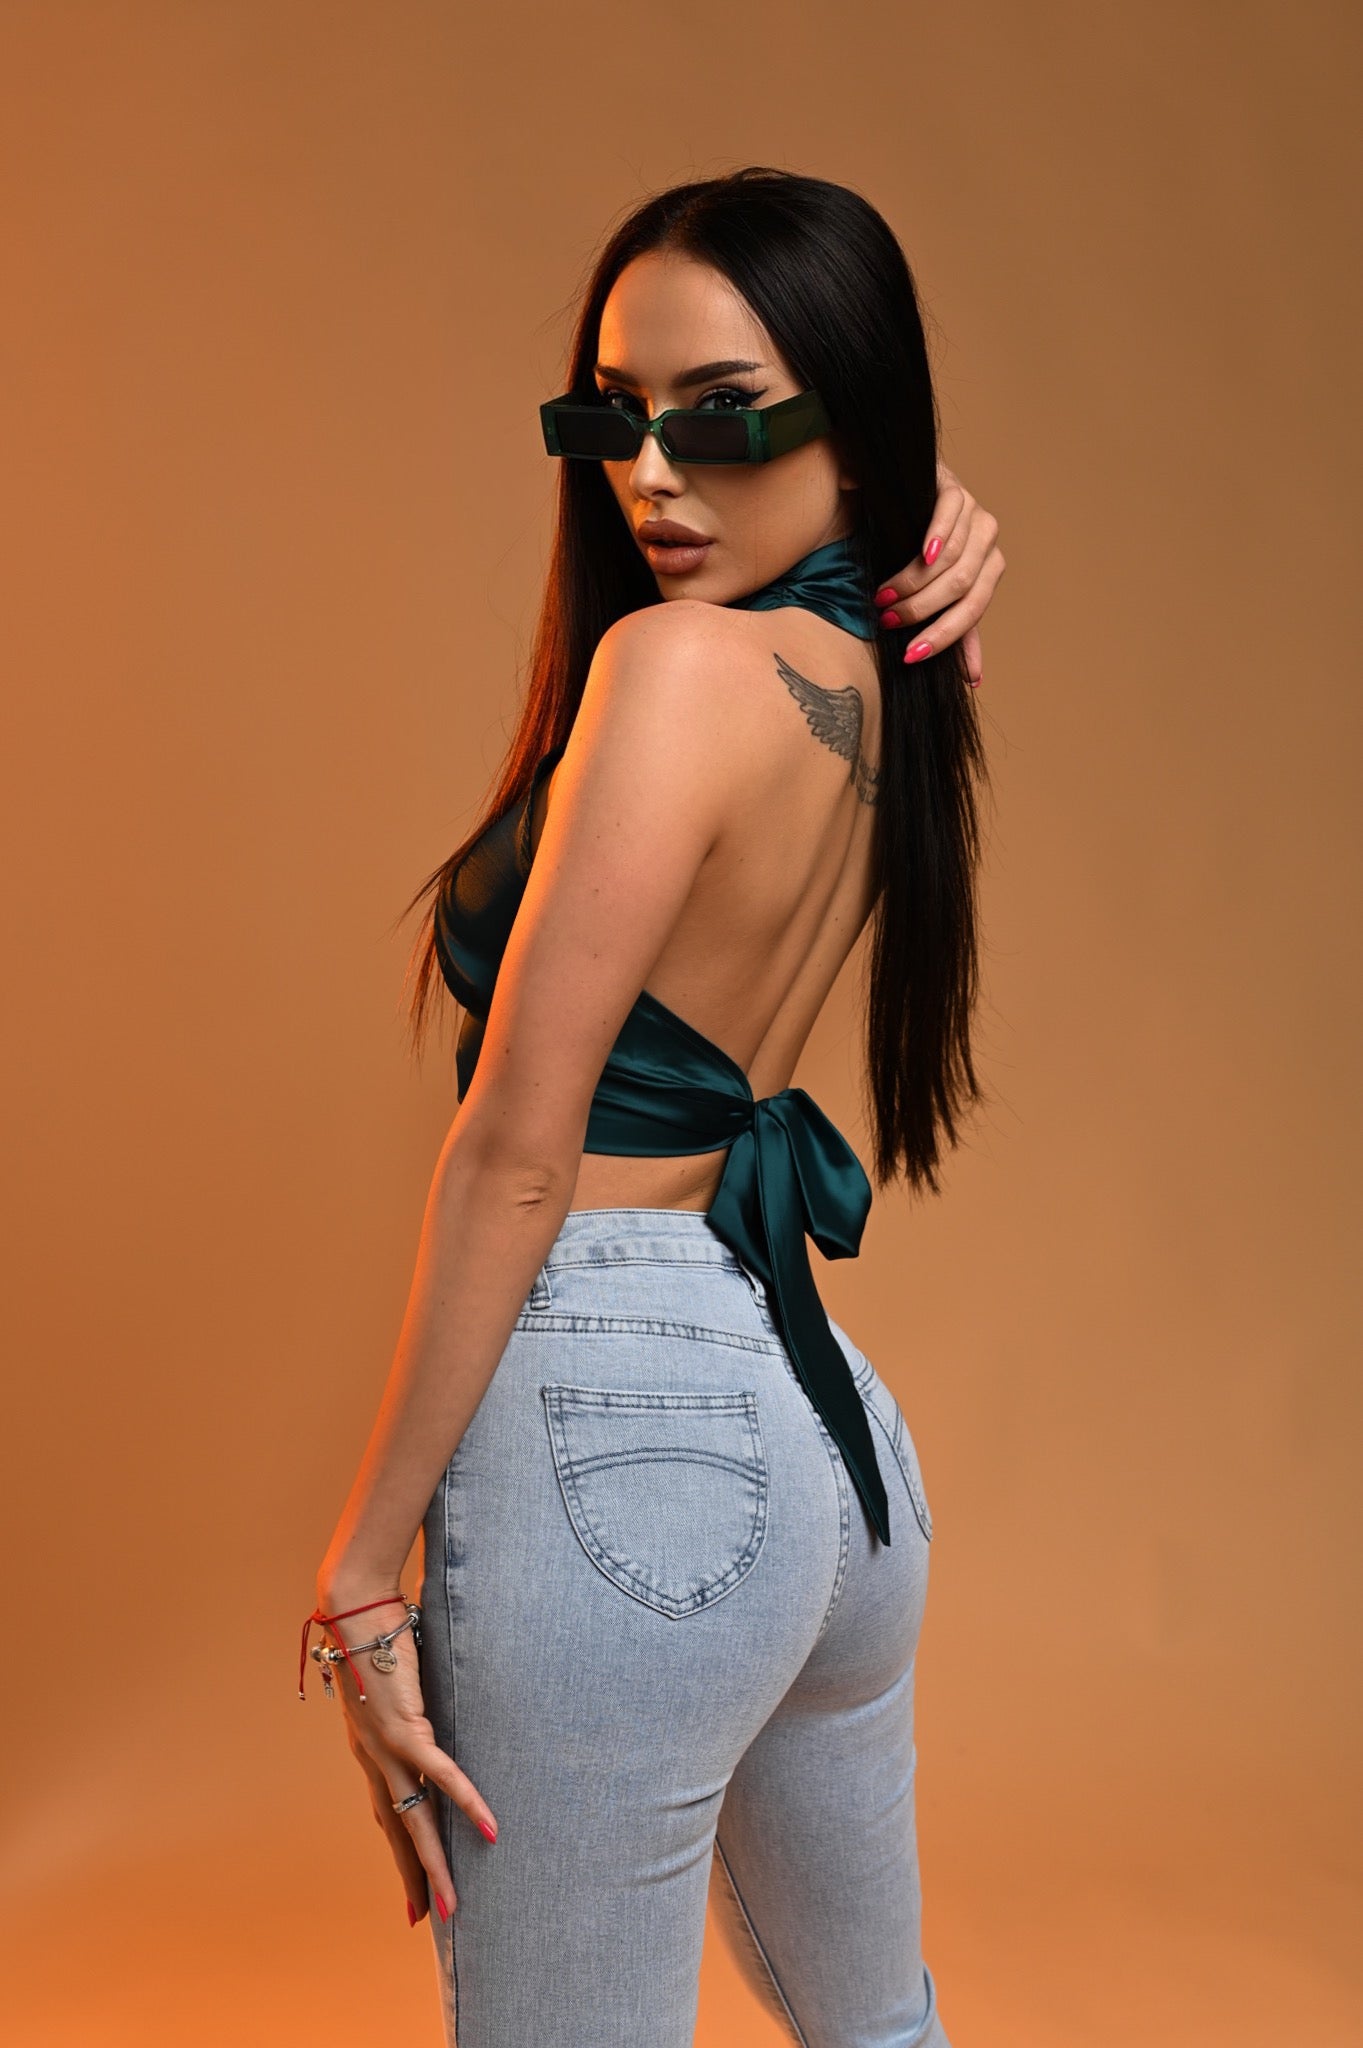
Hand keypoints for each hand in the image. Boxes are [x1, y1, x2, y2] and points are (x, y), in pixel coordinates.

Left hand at [311, 1588, 497, 1926]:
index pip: (387, 1811)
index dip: (399, 1850)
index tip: (409, 1890)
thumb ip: (410, 1695)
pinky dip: (468, 1802)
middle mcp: (373, 1757)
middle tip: (426, 1919)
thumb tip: (430, 1695)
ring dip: (435, 1864)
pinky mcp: (406, 1728)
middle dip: (413, 1876)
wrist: (354, 1605)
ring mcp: (387, 1747)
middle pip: (397, 1829)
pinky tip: (489, 1829)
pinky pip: (443, 1775)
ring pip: (416, 1819)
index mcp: (369, 1747)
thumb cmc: (375, 1628)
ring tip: (451, 1905)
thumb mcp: (393, 1675)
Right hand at [873, 459, 1004, 687]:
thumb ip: (958, 630)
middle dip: (922, 609)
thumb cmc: (922, 552)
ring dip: (915, 581)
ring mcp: (974, 512)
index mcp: (989, 570)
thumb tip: (974, 680)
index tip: (909, 655)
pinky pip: (951, 513)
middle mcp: (988, 541)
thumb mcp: (941, 595)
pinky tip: (920, 553)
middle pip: (960, 585)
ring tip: (885, 595)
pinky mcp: (955, 488)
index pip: (973, 611)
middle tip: (888, 620)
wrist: (909, 499)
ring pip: (952, 556)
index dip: (943, 635)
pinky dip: (937, 535)